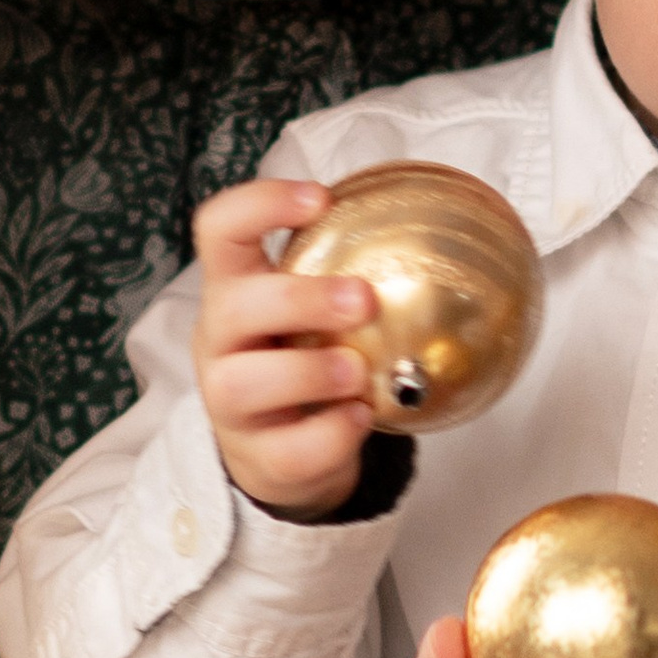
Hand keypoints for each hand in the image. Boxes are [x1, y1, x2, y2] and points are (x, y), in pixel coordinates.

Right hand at [191, 176, 377, 517]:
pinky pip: (289, 450)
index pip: (219, 228)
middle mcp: (219, 341)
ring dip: (312, 371)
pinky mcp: (256, 459)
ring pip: (245, 384)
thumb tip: (439, 233)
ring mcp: (229, 404)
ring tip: (360, 372)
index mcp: (232, 289)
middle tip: (363, 300)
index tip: (320, 199)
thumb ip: (344, 275)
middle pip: (233, 307)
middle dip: (300, 299)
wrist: (281, 454)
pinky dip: (333, 434)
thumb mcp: (309, 313)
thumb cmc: (302, 360)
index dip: (260, 204)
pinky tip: (364, 417)